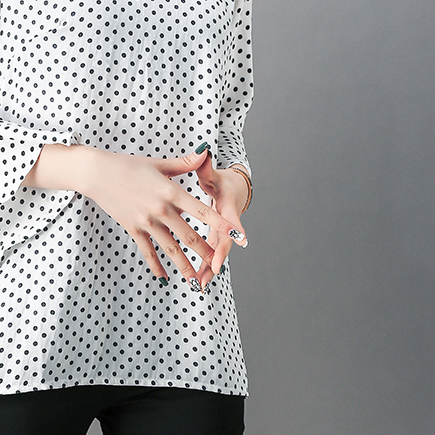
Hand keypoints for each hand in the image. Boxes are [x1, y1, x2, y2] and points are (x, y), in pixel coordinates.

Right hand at [82, 148, 239, 287]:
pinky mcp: (133, 228)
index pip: (201, 210)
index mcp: (170, 191)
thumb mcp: (158, 163)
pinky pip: (147, 251)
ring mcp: (146, 221)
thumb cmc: (128, 165)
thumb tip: (205, 153)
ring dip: (184, 265)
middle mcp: (160, 209)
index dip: (220, 224)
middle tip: (219, 265)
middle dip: (205, 252)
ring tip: (196, 281)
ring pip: (170, 248)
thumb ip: (184, 163)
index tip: (235, 236)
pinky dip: (155, 264)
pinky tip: (163, 276)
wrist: (96, 173)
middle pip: (188, 235)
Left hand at [194, 154, 248, 288]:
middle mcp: (227, 222)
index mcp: (227, 205)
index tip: (240, 241)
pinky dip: (203, 266)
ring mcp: (222, 233)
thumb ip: (206, 167)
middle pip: (224, 242)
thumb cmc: (223, 182)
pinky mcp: (215, 239)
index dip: (235, 229)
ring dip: (208, 268)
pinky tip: (195, 279)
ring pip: (216, 252)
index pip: (231, 218)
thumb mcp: (214, 175)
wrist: (234, 190)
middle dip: (218, 257)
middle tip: (213, 271)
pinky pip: (209, 254)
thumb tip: (204, 151)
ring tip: (199, 284)